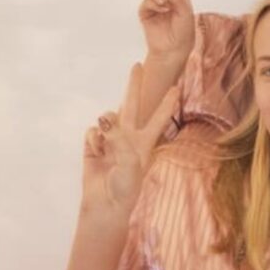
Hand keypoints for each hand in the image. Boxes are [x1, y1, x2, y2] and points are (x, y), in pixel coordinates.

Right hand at [81, 64, 179, 217]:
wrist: (106, 203)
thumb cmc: (125, 187)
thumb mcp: (129, 164)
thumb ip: (120, 140)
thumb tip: (106, 121)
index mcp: (145, 141)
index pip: (159, 116)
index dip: (167, 101)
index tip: (177, 85)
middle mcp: (130, 137)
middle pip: (131, 105)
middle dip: (134, 85)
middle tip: (137, 65)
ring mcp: (111, 140)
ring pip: (106, 118)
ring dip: (105, 126)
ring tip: (107, 144)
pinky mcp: (94, 145)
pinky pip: (91, 132)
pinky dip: (92, 141)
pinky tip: (96, 153)